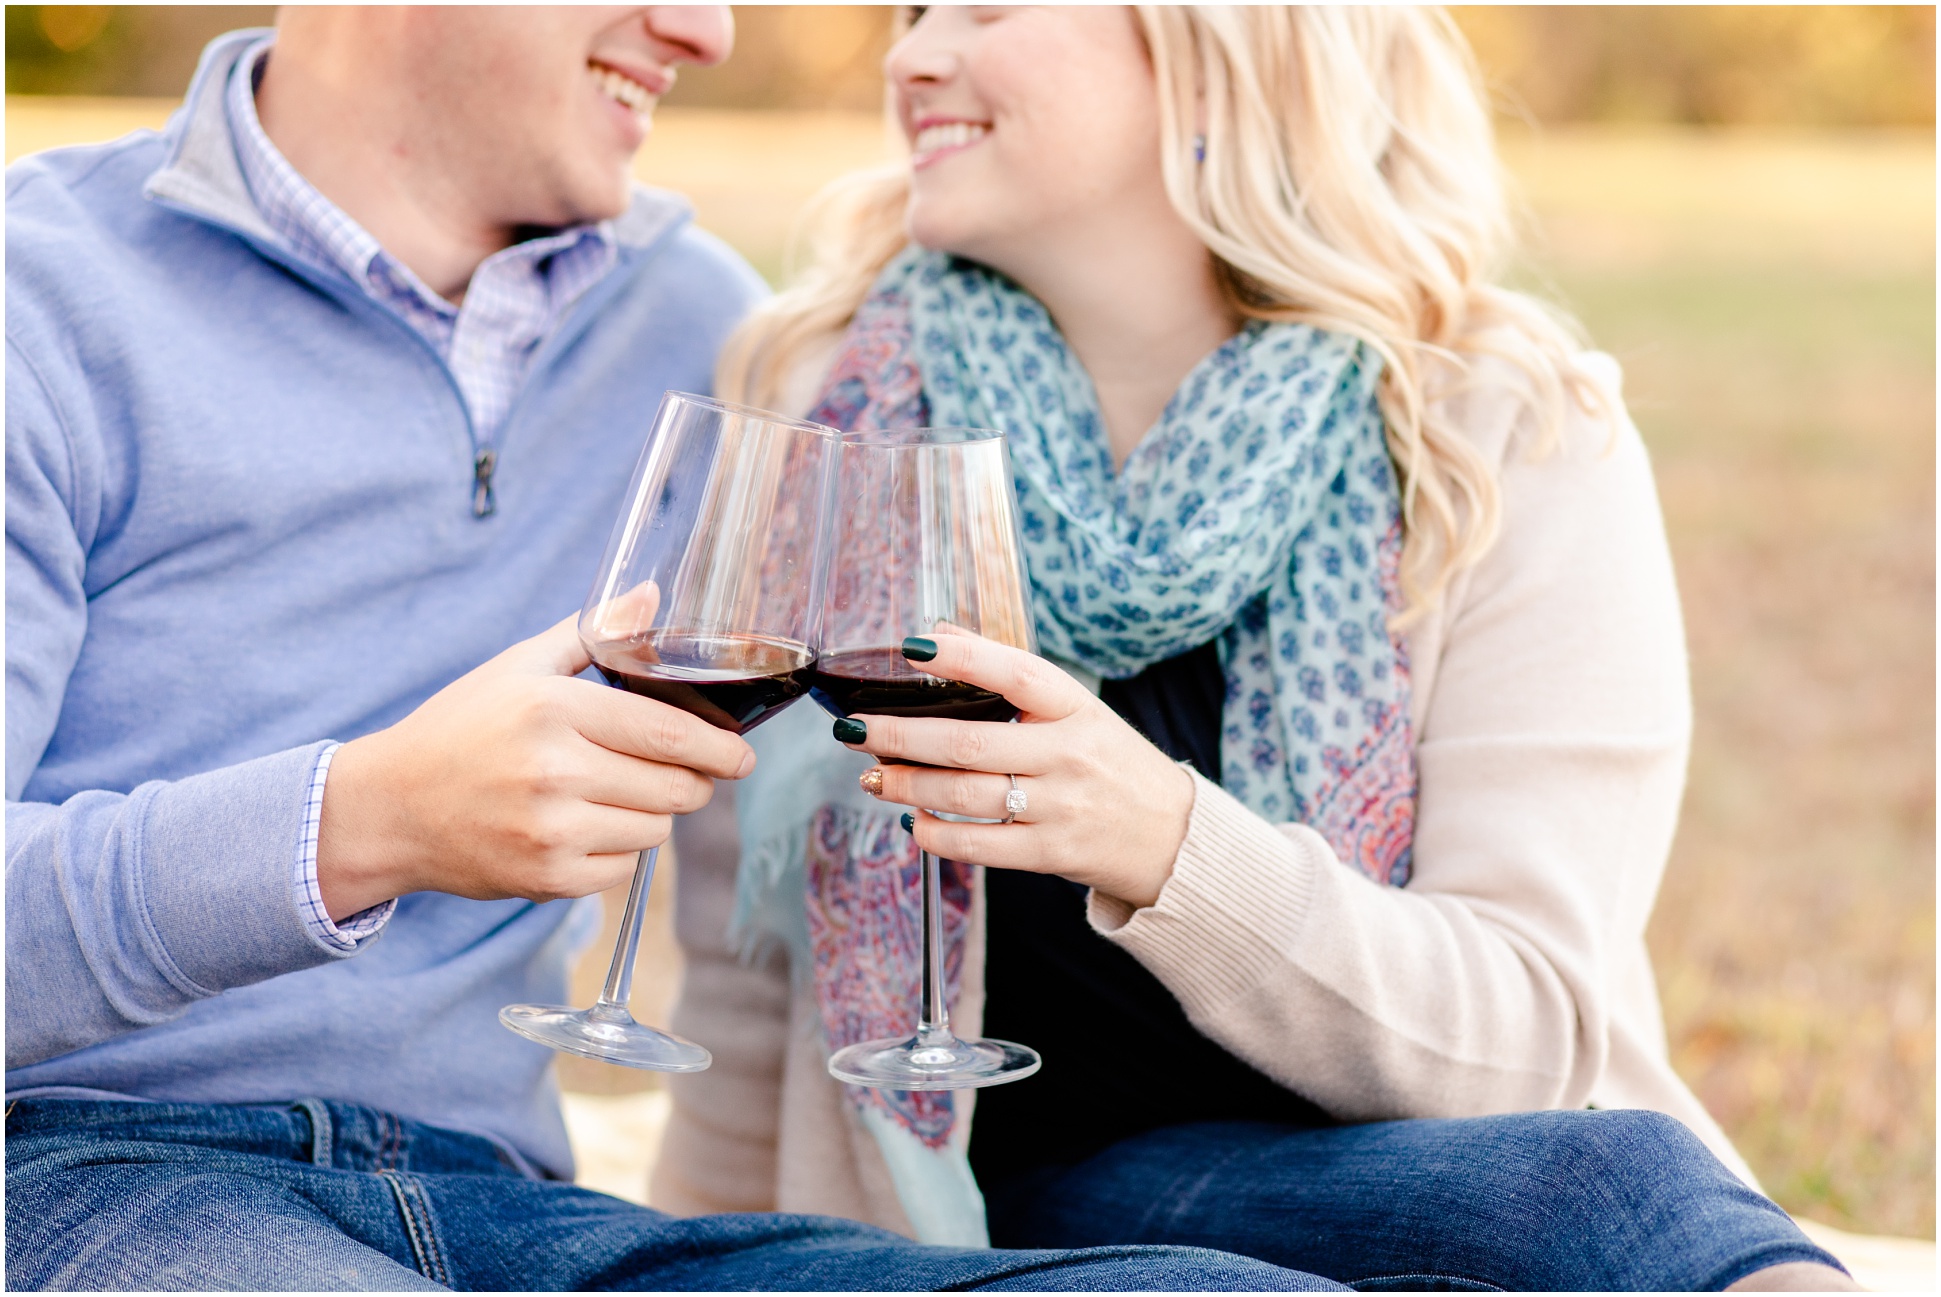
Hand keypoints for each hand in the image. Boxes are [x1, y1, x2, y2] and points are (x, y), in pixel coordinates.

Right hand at [315, 612, 754, 917]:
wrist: (390, 808)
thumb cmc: (461, 729)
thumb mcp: (518, 667)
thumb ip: (592, 633)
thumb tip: (651, 595)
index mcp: (555, 709)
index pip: (669, 732)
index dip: (720, 748)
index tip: (743, 755)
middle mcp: (555, 771)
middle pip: (676, 786)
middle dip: (694, 781)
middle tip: (680, 772)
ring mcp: (551, 830)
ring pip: (656, 829)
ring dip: (652, 814)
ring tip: (613, 794)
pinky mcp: (546, 878)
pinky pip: (624, 869)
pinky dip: (618, 851)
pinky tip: (584, 827)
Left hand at [843, 631, 1195, 909]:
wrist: (1172, 836)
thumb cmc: (1112, 764)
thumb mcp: (1079, 711)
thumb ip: (1013, 679)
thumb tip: (940, 634)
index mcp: (1077, 708)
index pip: (1017, 673)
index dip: (965, 658)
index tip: (912, 647)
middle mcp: (1068, 755)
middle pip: (971, 743)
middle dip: (902, 735)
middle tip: (854, 729)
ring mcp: (1060, 807)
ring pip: (965, 795)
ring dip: (907, 785)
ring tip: (872, 775)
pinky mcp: (1050, 854)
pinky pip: (978, 846)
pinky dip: (934, 834)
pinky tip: (911, 819)